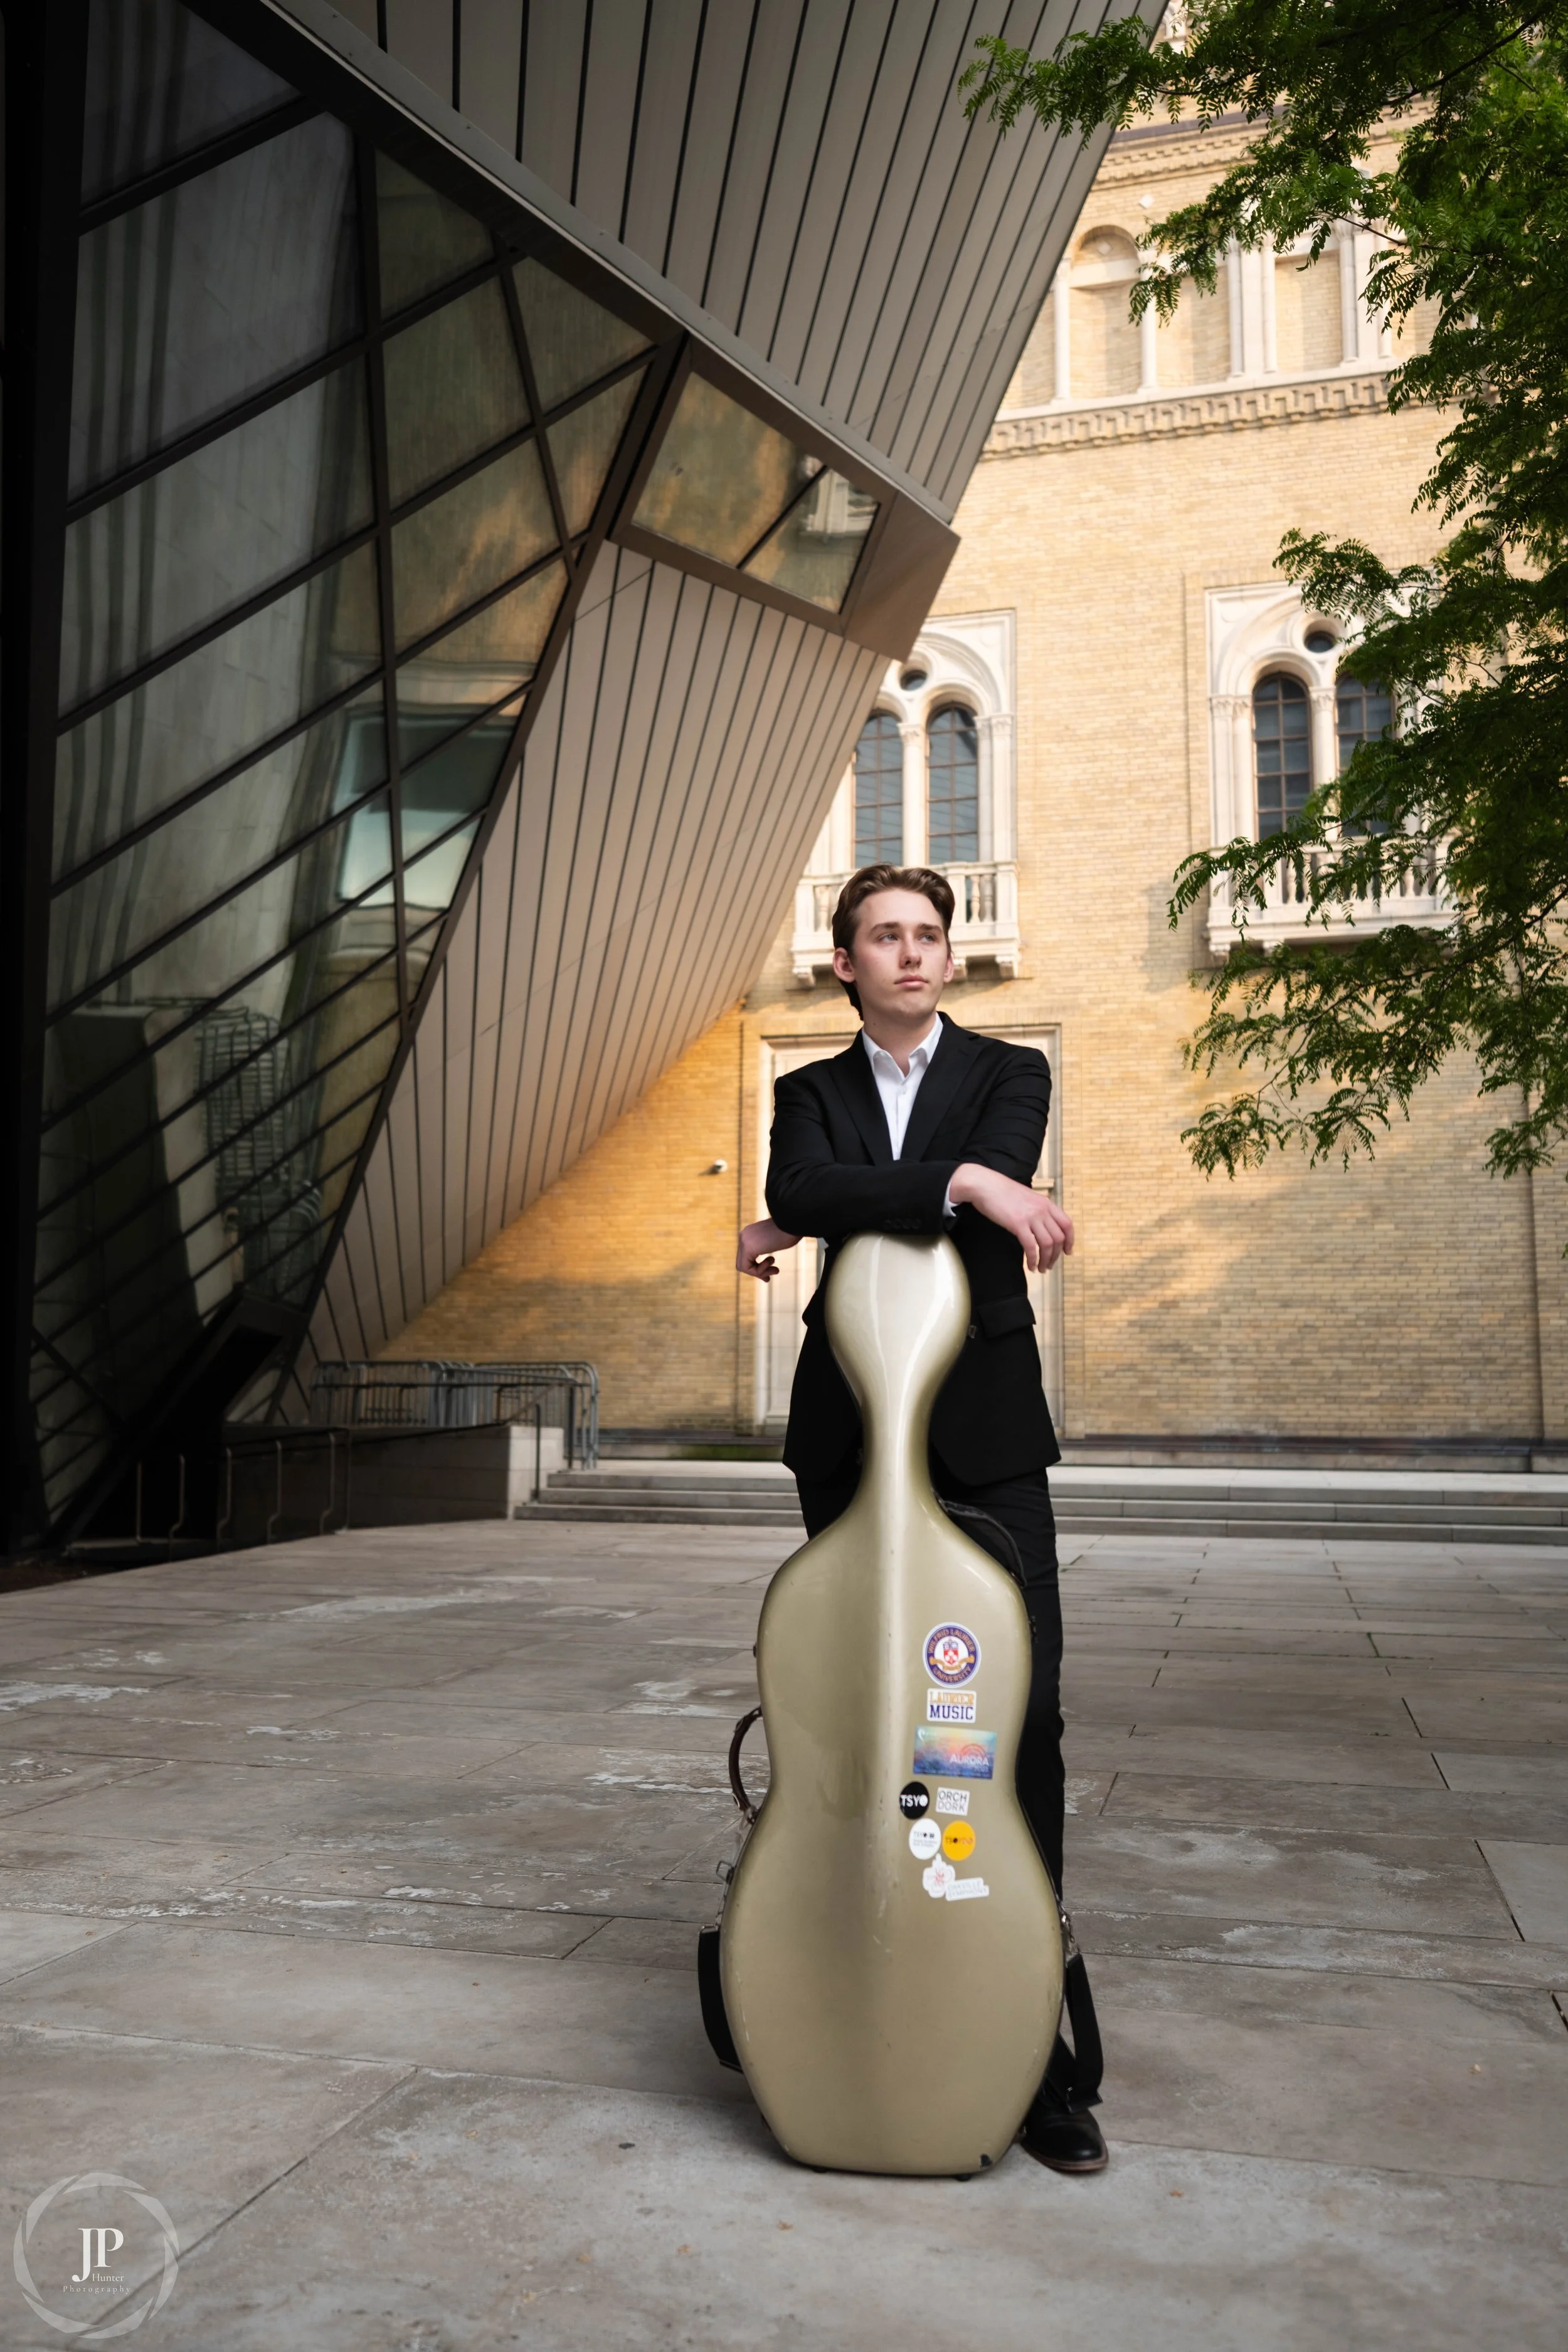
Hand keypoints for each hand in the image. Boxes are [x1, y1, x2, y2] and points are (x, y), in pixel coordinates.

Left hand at [737, 1218, 800, 1280]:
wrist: (794, 1222)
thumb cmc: (791, 1231)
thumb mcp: (775, 1241)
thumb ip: (766, 1249)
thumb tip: (763, 1267)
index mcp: (750, 1232)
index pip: (746, 1256)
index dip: (757, 1267)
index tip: (772, 1270)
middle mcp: (744, 1235)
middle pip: (743, 1262)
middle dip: (757, 1271)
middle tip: (769, 1278)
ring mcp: (744, 1240)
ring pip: (743, 1267)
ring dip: (760, 1272)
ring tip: (776, 1270)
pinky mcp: (747, 1247)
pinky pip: (746, 1268)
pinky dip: (759, 1271)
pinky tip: (772, 1261)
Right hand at [948, 1163, 1074, 1271]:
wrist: (984, 1184)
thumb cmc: (1001, 1191)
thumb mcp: (1026, 1197)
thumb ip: (1036, 1209)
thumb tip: (1040, 1225)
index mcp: (1046, 1203)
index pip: (1067, 1224)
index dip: (1070, 1240)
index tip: (1067, 1251)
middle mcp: (1042, 1210)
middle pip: (1059, 1238)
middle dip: (1056, 1255)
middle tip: (1049, 1265)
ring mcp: (1031, 1216)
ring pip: (1047, 1244)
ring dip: (1046, 1260)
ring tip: (1041, 1269)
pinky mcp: (1018, 1224)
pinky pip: (1031, 1247)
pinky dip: (1032, 1259)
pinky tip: (1030, 1266)